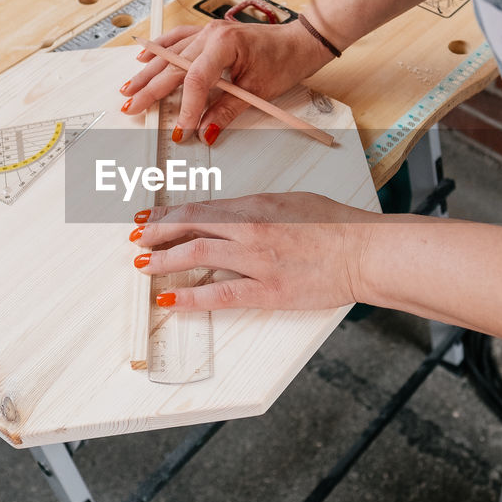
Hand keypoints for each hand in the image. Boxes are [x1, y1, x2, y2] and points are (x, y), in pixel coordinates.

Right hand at [119, 18, 332, 142]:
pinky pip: (178, 39)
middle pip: (174, 65)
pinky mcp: (209, 33)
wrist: (300, 41)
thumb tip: (205, 131)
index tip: (182, 129)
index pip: (196, 78)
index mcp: (225, 44)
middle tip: (132, 107)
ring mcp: (208, 31)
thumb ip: (228, 110)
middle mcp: (212, 34)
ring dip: (149, 71)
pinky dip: (160, 48)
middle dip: (151, 89)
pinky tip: (144, 57)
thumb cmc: (285, 60)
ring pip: (171, 53)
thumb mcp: (259, 90)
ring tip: (130, 89)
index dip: (187, 106)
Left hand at [130, 192, 378, 310]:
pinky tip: (170, 300)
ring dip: (165, 261)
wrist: (364, 251)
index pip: (200, 208)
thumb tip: (230, 216)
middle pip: (191, 227)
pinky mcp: (268, 291)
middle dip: (157, 234)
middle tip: (137, 241)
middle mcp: (250, 229)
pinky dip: (190, 297)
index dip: (167, 215)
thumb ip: (258, 209)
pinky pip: (220, 294)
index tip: (147, 219)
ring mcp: (257, 261)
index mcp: (256, 205)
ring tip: (143, 266)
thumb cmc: (336, 225)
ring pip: (198, 255)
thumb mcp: (292, 202)